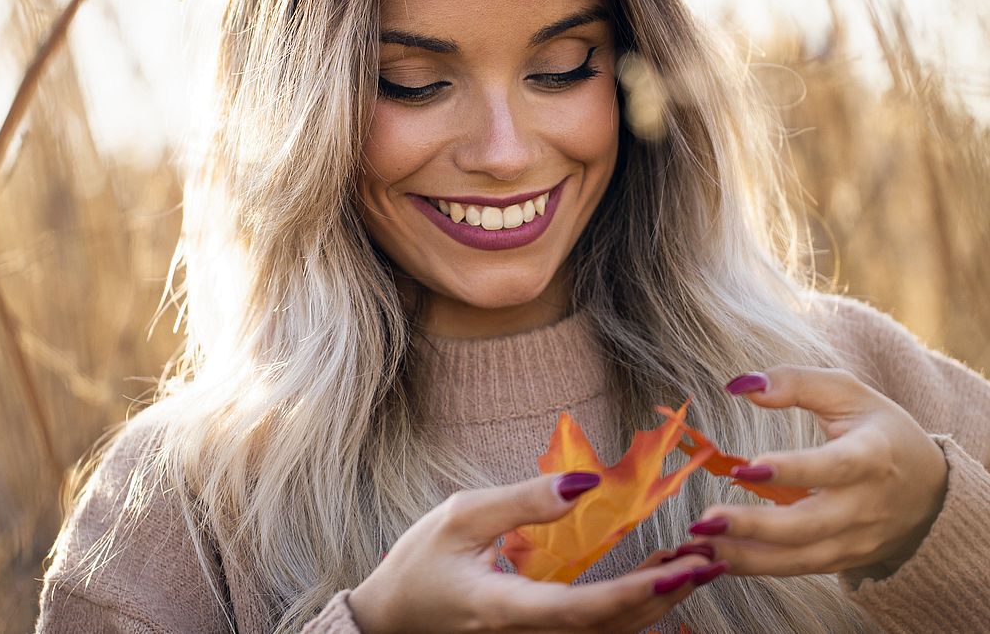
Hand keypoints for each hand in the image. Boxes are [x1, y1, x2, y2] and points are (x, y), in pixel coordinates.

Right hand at [348, 471, 721, 633]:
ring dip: (657, 604)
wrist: (391, 620)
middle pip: (613, 630)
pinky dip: (633, 611)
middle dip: (667, 594)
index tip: (683, 566)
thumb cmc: (420, 563)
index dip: (639, 590)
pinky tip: (657, 586)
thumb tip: (584, 484)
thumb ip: (523, 502)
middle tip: (712, 557)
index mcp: (509, 610)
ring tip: (696, 565)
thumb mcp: (462, 517)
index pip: (585, 610)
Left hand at [682, 366, 948, 577]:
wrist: (932, 492)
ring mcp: (856, 540)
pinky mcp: (843, 560)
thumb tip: (742, 384)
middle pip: (810, 524)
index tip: (747, 466)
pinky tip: (717, 557)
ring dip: (746, 554)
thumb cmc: (879, 430)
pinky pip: (796, 567)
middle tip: (706, 519)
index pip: (832, 467)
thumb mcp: (848, 393)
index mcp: (873, 456)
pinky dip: (755, 565)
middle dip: (756, 525)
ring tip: (700, 545)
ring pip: (800, 556)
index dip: (793, 470)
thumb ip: (796, 383)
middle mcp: (866, 505)